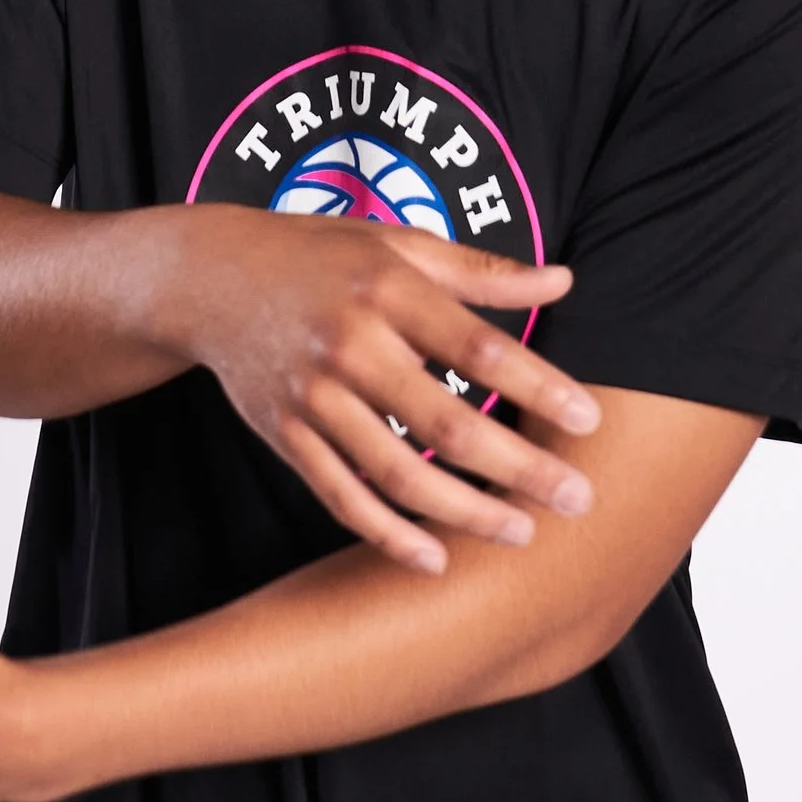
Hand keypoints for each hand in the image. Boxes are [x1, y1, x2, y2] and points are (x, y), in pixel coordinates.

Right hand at [166, 207, 600, 572]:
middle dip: (518, 467)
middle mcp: (350, 343)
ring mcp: (312, 395)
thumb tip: (562, 280)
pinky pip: (341, 496)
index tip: (590, 419)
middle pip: (444, 420)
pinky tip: (435, 558)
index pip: (476, 345)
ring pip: (396, 472)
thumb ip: (480, 271)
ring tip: (522, 533)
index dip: (537, 385)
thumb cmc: (320, 255)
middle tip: (578, 499)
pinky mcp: (284, 433)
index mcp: (387, 288)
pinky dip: (388, 535)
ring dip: (464, 512)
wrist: (211, 277)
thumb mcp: (397, 243)